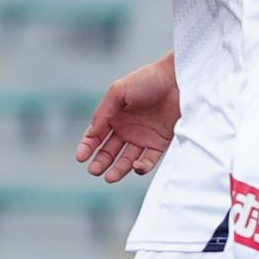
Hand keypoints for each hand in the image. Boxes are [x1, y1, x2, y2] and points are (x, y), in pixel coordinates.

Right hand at [76, 54, 178, 181]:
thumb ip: (103, 113)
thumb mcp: (118, 92)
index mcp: (113, 117)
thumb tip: (91, 134)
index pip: (96, 136)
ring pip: (127, 159)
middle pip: (110, 151)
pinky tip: (135, 167)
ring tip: (109, 178)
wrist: (178, 81)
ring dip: (118, 169)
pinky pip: (149, 160)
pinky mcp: (161, 144)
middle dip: (100, 162)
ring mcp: (143, 138)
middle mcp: (126, 129)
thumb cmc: (146, 81)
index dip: (87, 147)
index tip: (80, 158)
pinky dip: (142, 166)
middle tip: (94, 171)